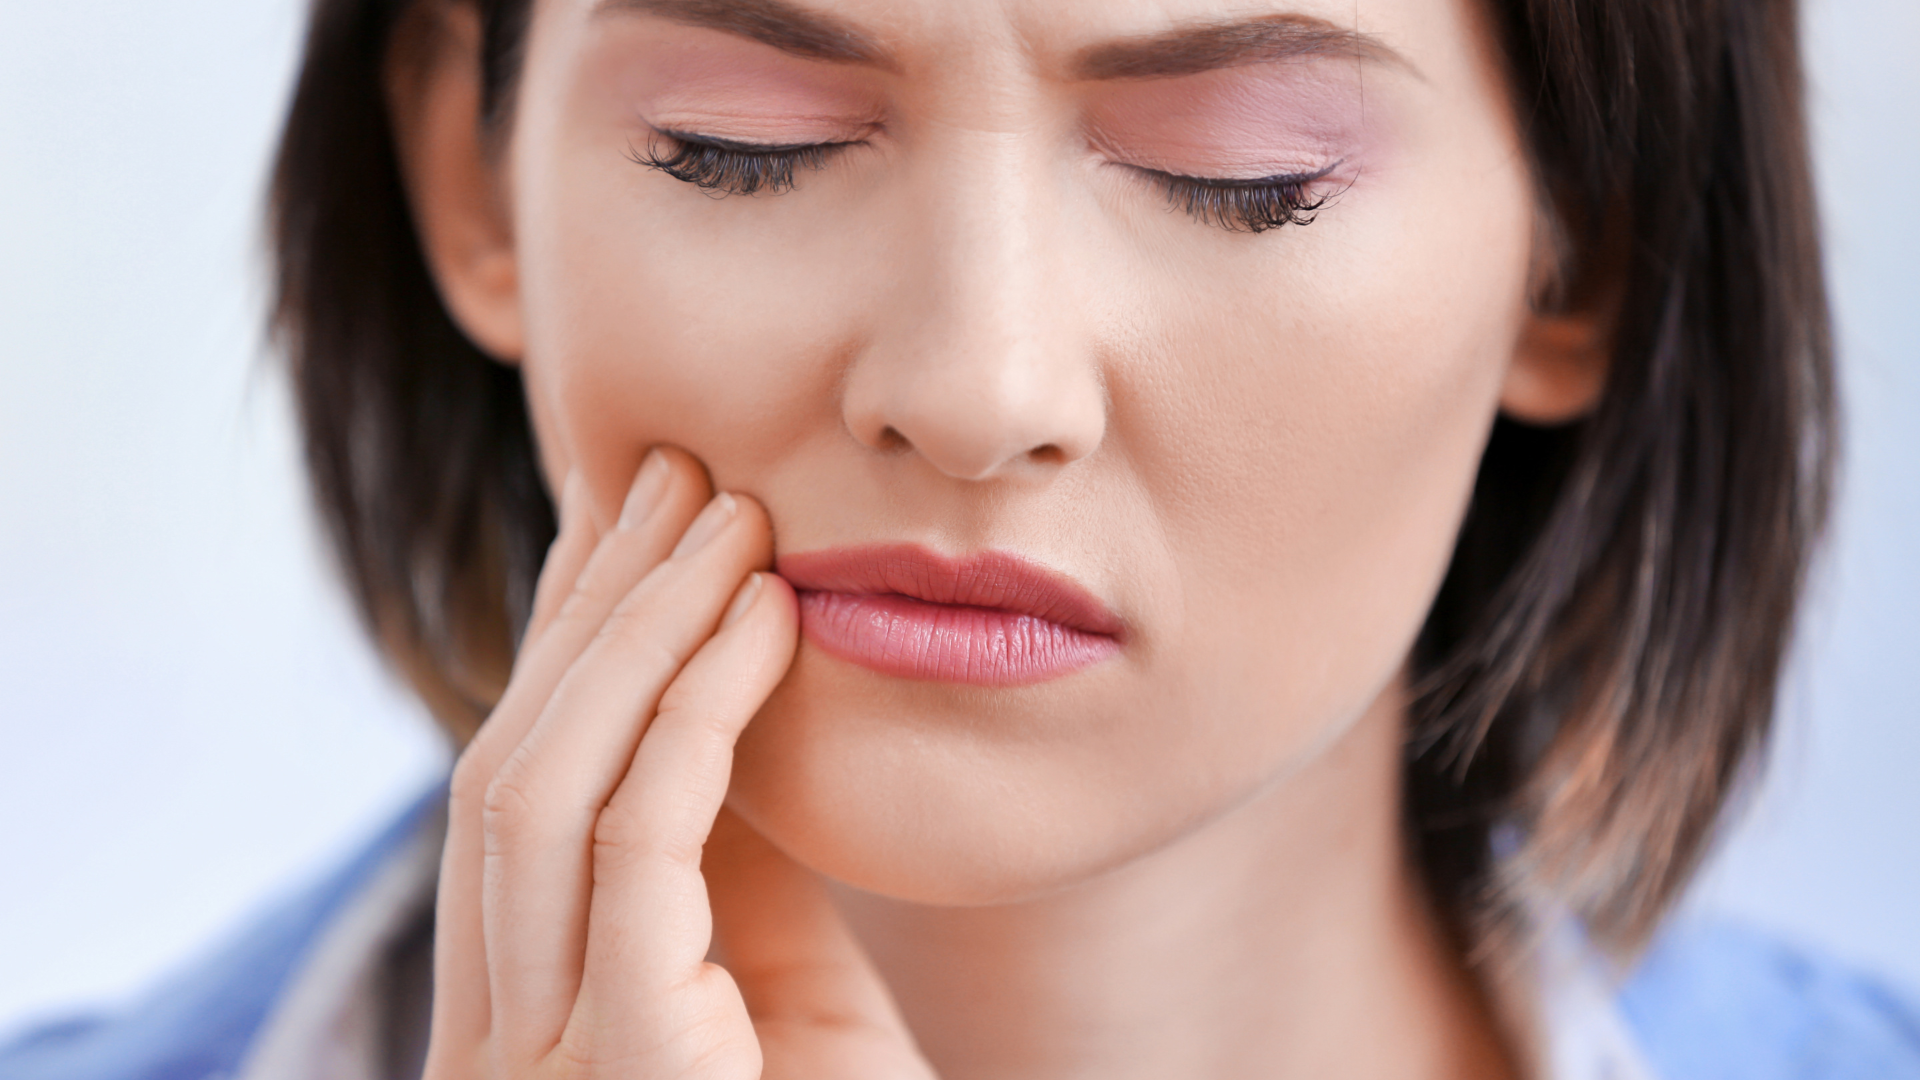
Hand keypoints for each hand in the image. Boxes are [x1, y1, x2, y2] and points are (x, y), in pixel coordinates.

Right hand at [423, 448, 934, 1079]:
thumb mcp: (774, 978)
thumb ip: (735, 859)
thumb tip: (738, 681)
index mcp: (524, 1009)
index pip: (517, 786)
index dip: (562, 639)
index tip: (622, 515)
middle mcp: (492, 1037)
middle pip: (505, 764)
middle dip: (587, 607)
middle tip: (668, 470)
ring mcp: (532, 1064)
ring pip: (534, 788)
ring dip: (632, 630)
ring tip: (720, 514)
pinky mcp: (615, 1072)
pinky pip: (637, 847)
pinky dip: (693, 712)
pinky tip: (759, 620)